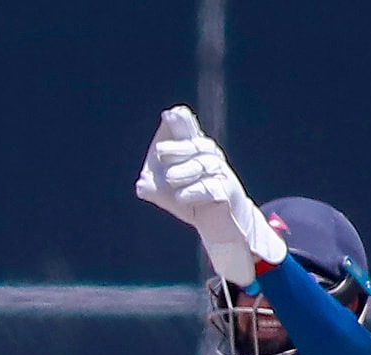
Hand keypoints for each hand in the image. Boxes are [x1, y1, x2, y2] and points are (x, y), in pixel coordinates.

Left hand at [133, 105, 286, 287]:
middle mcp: (212, 157)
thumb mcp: (168, 193)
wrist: (219, 224)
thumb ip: (154, 188)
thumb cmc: (192, 200)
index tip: (173, 113)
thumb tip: (141, 185)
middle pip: (196, 146)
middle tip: (159, 151)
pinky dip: (195, 192)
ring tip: (169, 178)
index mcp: (197, 151)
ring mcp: (222, 173)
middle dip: (178, 147)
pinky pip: (211, 188)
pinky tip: (181, 197)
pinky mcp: (229, 192)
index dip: (184, 123)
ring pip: (203, 166)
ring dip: (185, 172)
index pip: (190, 132)